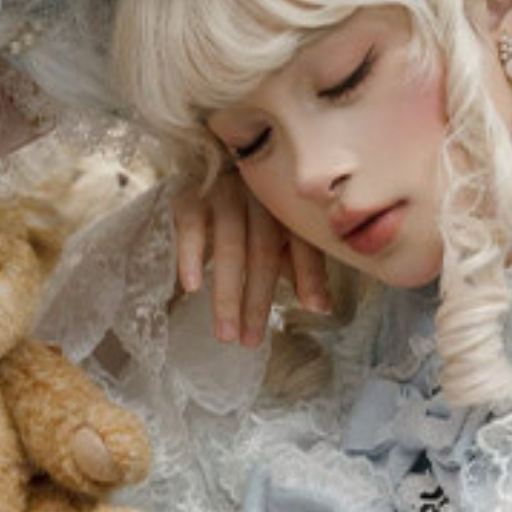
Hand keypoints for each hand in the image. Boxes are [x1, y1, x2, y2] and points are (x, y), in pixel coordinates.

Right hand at [171, 181, 331, 348]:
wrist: (202, 171)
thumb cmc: (249, 215)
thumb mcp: (277, 238)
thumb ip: (298, 265)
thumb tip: (322, 306)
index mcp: (286, 207)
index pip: (302, 241)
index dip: (310, 273)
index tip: (314, 308)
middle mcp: (258, 196)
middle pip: (263, 250)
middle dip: (258, 299)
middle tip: (250, 340)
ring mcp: (224, 193)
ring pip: (229, 244)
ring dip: (227, 293)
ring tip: (225, 333)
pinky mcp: (190, 195)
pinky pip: (190, 223)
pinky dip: (191, 255)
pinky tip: (191, 286)